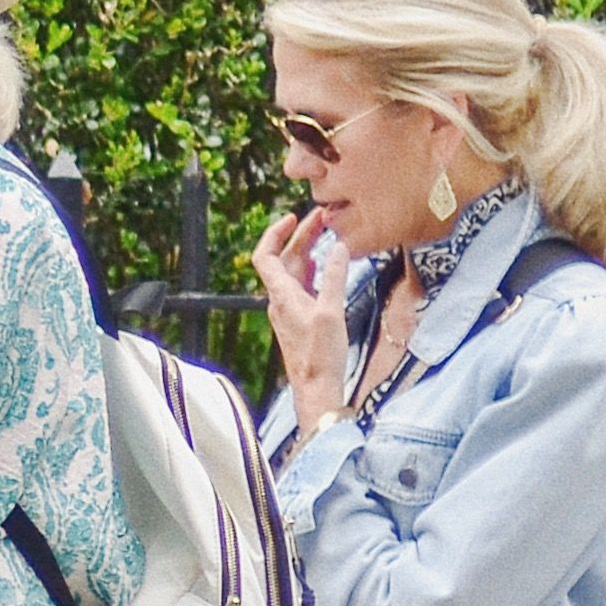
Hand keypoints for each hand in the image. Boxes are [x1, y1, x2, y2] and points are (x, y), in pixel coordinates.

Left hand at [251, 207, 353, 430]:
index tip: (294, 217)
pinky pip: (302, 286)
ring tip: (325, 233)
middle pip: (285, 260)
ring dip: (307, 251)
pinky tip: (322, 264)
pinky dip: (312, 269)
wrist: (316, 387)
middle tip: (322, 218)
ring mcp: (289, 310)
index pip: (266, 256)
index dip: (276, 233)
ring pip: (294, 272)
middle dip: (301, 236)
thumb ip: (334, 277)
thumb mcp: (331, 311)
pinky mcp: (299, 319)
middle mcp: (280, 300)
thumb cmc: (321, 355)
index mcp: (282, 295)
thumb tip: (339, 247)